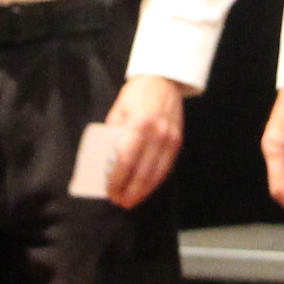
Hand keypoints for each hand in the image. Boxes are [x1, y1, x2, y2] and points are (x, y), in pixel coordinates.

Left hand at [97, 73, 186, 208]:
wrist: (164, 81)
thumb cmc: (136, 95)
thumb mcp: (118, 111)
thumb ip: (114, 135)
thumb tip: (106, 162)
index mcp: (139, 124)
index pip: (125, 160)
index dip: (117, 180)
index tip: (109, 191)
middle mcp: (157, 134)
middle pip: (142, 172)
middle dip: (130, 191)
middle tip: (119, 201)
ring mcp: (170, 139)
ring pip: (156, 174)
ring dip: (143, 191)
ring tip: (131, 201)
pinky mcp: (178, 143)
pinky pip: (166, 168)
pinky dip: (155, 182)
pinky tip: (146, 189)